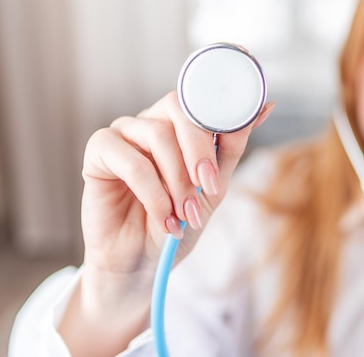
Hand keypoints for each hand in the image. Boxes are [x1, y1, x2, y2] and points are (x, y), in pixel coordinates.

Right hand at [59, 91, 273, 355]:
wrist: (143, 262)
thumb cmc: (178, 222)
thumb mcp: (213, 187)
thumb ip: (232, 147)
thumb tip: (265, 108)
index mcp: (178, 124)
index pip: (199, 100)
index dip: (218, 123)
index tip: (225, 163)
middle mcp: (150, 121)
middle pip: (178, 110)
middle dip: (199, 151)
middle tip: (209, 188)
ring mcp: (123, 133)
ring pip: (157, 135)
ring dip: (178, 181)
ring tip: (186, 215)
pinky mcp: (98, 151)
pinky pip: (130, 161)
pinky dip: (153, 193)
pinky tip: (164, 219)